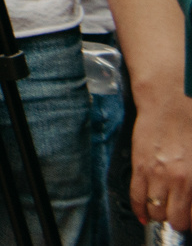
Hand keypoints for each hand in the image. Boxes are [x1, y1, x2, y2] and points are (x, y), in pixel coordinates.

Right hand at [134, 84, 191, 229]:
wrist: (171, 101)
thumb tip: (191, 199)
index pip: (191, 217)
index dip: (191, 221)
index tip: (190, 217)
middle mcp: (177, 181)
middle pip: (174, 219)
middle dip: (176, 221)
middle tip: (177, 215)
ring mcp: (156, 174)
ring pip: (155, 211)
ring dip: (159, 214)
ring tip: (162, 210)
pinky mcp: (139, 166)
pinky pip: (136, 196)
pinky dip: (140, 209)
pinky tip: (144, 214)